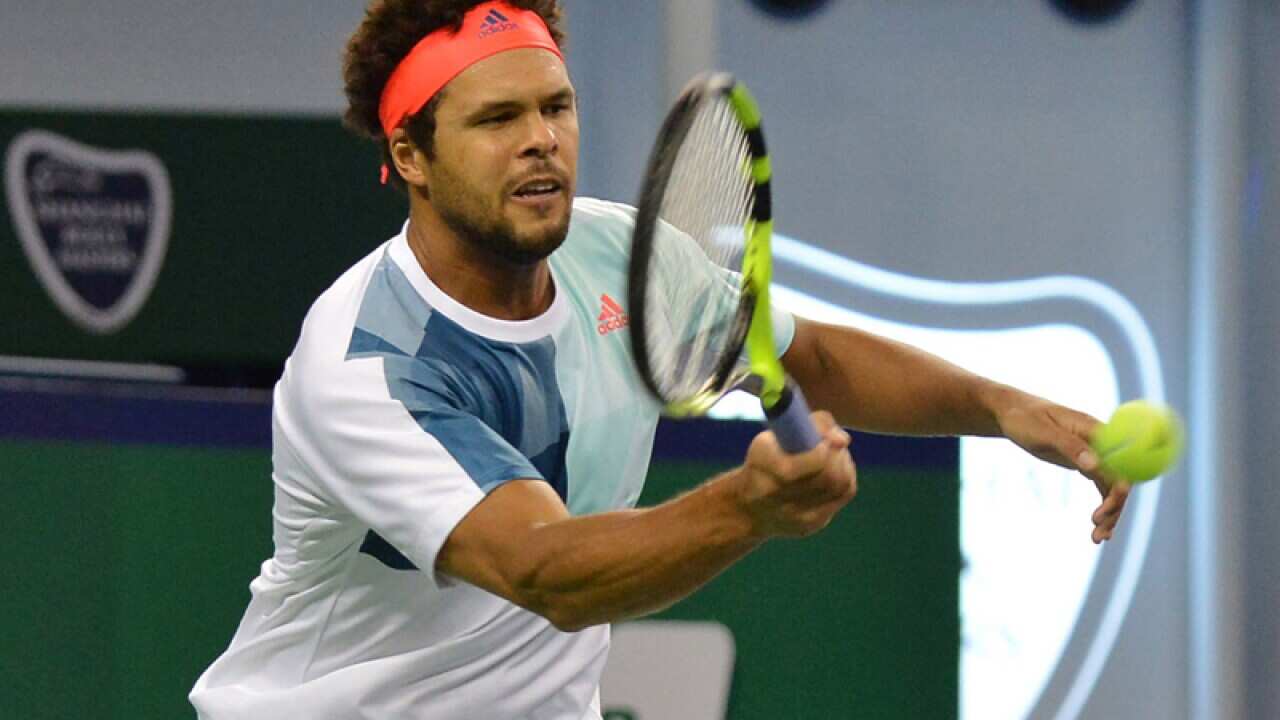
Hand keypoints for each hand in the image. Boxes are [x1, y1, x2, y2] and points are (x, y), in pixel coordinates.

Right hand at [733, 411, 857, 538]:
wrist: (748, 509)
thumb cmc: (761, 466)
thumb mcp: (768, 440)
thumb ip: (807, 427)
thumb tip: (843, 439)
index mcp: (770, 477)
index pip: (817, 461)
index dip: (827, 445)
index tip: (823, 437)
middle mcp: (785, 502)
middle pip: (832, 476)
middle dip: (837, 454)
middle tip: (831, 441)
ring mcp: (802, 517)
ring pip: (842, 484)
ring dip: (843, 463)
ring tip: (832, 452)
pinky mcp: (815, 523)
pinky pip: (844, 493)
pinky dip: (845, 475)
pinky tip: (835, 467)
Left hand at [995, 393, 1129, 543]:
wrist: (1011, 414)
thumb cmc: (1025, 418)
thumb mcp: (1043, 432)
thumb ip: (1069, 447)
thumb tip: (1094, 465)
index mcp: (1096, 430)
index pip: (1121, 458)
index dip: (1121, 483)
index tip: (1111, 505)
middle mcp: (1102, 443)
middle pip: (1120, 478)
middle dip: (1115, 505)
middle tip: (1098, 526)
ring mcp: (1095, 454)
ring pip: (1112, 487)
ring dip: (1110, 513)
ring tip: (1098, 538)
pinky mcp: (1086, 464)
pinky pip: (1101, 488)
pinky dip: (1103, 508)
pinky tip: (1099, 529)